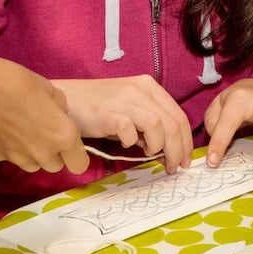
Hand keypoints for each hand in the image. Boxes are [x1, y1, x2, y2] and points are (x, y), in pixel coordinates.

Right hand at [0, 56, 88, 174]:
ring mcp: (18, 159)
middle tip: (42, 130)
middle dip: (52, 152)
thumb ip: (60, 106)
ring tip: (21, 129)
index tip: (68, 142)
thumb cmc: (18, 82)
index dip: (76, 154)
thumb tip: (59, 115)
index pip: (79, 165)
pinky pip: (11, 157)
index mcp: (62, 136)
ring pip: (33, 165)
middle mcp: (43, 154)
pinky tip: (2, 128)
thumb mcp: (48, 88)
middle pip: (55, 166)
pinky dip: (10, 148)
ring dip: (33, 153)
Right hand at [55, 76, 193, 172]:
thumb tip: (166, 150)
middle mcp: (140, 89)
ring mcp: (123, 99)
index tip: (184, 160)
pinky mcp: (106, 113)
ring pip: (158, 125)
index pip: (179, 115)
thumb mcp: (129, 110)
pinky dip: (132, 142)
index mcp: (148, 86)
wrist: (65, 99)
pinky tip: (126, 145)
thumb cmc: (97, 108)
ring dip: (159, 147)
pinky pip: (130, 129)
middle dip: (178, 150)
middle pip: (173, 123)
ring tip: (149, 155)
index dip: (186, 141)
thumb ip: (147, 126)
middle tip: (173, 167)